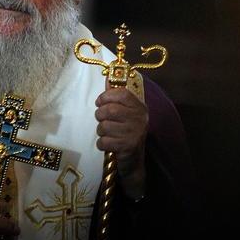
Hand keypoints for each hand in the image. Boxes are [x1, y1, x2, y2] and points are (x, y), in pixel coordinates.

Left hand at [94, 82, 148, 197]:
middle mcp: (140, 118)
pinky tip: (108, 145)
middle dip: (100, 115)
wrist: (134, 162)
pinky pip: (104, 141)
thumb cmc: (126, 133)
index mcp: (140, 107)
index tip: (100, 102)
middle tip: (102, 120)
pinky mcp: (128, 147)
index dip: (106, 96)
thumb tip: (108, 77)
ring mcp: (135, 133)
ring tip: (107, 134)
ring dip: (100, 132)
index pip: (122, 94)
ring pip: (104, 126)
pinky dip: (102, 144)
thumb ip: (116, 97)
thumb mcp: (125, 114)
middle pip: (110, 110)